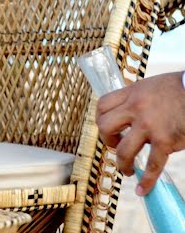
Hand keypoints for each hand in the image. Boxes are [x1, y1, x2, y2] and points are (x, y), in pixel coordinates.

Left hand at [96, 71, 184, 194]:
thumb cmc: (176, 90)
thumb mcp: (148, 87)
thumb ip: (135, 99)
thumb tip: (126, 114)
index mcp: (131, 93)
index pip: (102, 105)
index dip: (100, 119)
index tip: (107, 128)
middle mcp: (135, 108)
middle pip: (104, 127)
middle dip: (107, 141)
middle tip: (116, 146)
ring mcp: (149, 125)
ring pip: (123, 150)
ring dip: (122, 163)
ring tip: (128, 169)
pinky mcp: (165, 141)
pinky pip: (152, 165)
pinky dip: (147, 181)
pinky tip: (142, 189)